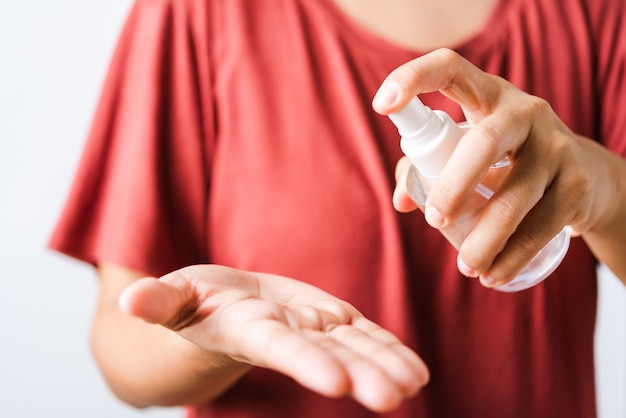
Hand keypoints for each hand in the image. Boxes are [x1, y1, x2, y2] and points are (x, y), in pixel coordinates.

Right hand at [119, 264, 428, 411]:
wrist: (221, 310)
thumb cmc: (191, 304)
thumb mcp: (173, 297)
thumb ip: (159, 300)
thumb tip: (129, 300)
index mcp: (247, 330)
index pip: (279, 347)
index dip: (306, 362)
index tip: (336, 383)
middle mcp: (286, 336)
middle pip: (326, 355)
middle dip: (360, 374)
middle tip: (394, 396)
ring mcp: (311, 329)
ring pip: (353, 347)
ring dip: (384, 365)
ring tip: (415, 384)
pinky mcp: (328, 319)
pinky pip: (362, 334)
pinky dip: (387, 349)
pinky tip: (415, 370)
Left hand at [373, 48, 618, 285]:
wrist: (585, 177)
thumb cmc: (508, 162)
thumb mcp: (469, 152)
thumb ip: (428, 167)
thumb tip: (402, 200)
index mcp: (488, 96)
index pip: (450, 68)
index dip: (413, 78)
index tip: (381, 104)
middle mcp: (525, 112)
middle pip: (483, 143)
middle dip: (453, 187)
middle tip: (434, 221)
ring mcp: (556, 146)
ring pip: (513, 198)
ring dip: (484, 241)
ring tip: (466, 267)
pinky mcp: (577, 184)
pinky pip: (540, 227)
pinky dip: (512, 257)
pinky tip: (493, 275)